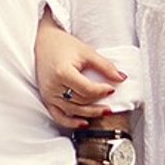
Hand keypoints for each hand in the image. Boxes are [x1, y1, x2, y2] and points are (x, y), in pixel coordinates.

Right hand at [35, 14, 124, 130]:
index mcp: (63, 72)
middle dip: (97, 104)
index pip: (87, 89)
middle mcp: (53, 85)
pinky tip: (84, 123)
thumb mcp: (86, 52)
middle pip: (80, 101)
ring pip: (72, 110)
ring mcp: (48, 94)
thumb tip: (121, 78)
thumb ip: (105, 66)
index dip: (101, 91)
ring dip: (89, 114)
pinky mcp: (46, 98)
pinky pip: (58, 116)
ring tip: (103, 112)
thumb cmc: (63, 45)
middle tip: (111, 105)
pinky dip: (71, 122)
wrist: (42, 42)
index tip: (112, 89)